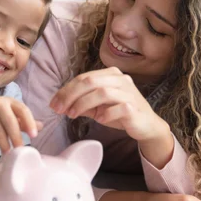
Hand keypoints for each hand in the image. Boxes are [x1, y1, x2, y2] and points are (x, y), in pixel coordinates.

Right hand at [0, 97, 42, 152]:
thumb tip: (41, 127)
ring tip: (7, 152)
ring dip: (4, 144)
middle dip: (16, 138)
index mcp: (10, 101)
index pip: (23, 110)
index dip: (29, 123)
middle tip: (20, 149)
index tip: (34, 135)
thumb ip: (24, 121)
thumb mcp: (10, 113)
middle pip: (10, 122)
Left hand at [49, 67, 167, 141]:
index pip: (83, 77)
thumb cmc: (121, 114)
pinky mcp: (135, 107)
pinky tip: (100, 119)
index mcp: (111, 75)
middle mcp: (121, 79)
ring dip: (83, 104)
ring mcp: (129, 92)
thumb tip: (60, 104)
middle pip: (90, 81)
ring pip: (102, 92)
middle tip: (59, 109)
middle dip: (70, 95)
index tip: (53, 103)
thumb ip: (82, 103)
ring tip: (73, 115)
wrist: (146, 126)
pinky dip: (105, 113)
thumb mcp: (98, 107)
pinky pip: (118, 107)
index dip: (66, 90)